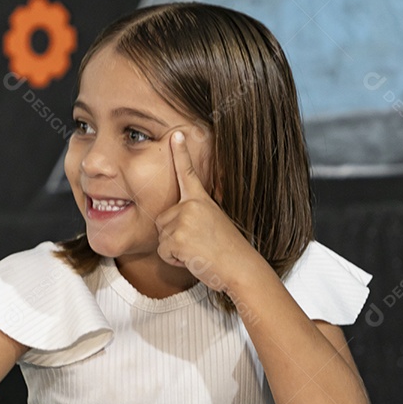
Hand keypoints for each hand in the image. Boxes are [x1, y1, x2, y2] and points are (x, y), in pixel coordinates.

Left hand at [155, 131, 255, 291]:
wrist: (241, 268)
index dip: (180, 153)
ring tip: (198, 251)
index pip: (188, 173)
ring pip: (161, 237)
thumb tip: (178, 217)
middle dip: (173, 236)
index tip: (176, 135)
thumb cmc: (228, 252)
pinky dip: (174, 260)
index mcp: (201, 200)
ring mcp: (183, 219)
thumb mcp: (214, 223)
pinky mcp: (177, 237)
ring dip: (175, 249)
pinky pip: (163, 251)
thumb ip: (194, 215)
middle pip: (162, 219)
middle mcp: (191, 205)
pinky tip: (193, 258)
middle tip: (198, 244)